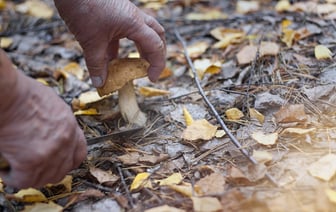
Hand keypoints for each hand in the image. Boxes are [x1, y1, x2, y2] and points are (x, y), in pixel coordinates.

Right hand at [0, 52, 86, 187]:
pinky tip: (5, 169)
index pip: (79, 152)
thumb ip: (55, 121)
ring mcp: (52, 152)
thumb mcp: (49, 104)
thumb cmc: (20, 93)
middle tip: (32, 168)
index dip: (67, 160)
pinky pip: (24, 181)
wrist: (6, 94)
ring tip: (15, 167)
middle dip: (48, 171)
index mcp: (70, 125)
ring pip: (44, 178)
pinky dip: (13, 178)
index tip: (55, 161)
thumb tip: (48, 130)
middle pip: (63, 169)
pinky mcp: (33, 162)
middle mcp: (66, 140)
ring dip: (29, 176)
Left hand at [54, 0, 165, 86]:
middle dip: (156, 53)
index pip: (156, 46)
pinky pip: (123, 32)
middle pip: (156, 35)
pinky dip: (121, 46)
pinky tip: (110, 58)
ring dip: (139, 49)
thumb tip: (100, 83)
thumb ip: (96, 64)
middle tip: (149, 69)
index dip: (157, 65)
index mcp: (134, 23)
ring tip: (131, 66)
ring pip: (141, 33)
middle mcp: (133, 17)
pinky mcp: (113, 13)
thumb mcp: (90, 41)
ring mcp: (124, 14)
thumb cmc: (82, 7)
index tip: (151, 79)